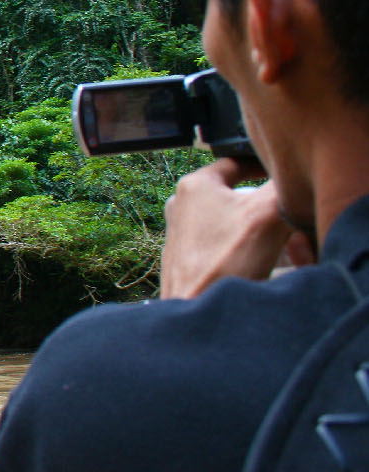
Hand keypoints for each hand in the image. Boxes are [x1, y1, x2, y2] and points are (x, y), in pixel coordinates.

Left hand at [161, 157, 298, 298]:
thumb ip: (283, 187)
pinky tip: (260, 264)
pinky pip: (222, 244)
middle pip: (235, 196)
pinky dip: (244, 249)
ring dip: (258, 230)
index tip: (281, 175)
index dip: (263, 168)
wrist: (197, 308)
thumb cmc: (224, 261)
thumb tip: (291, 180)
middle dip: (264, 207)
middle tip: (287, 220)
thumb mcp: (268, 212)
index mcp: (195, 185)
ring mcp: (180, 232)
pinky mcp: (185, 257)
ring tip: (281, 247)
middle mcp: (181, 205)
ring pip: (230, 222)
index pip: (236, 162)